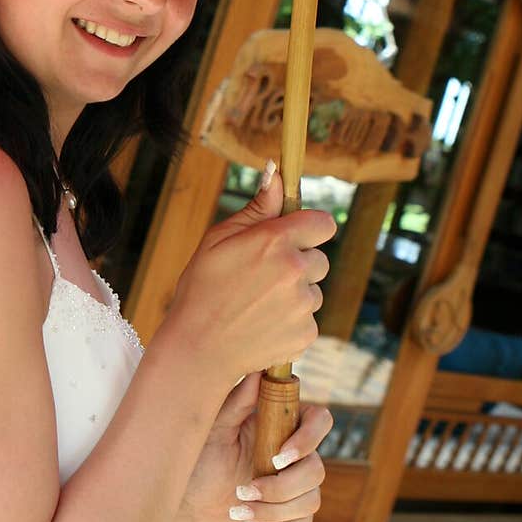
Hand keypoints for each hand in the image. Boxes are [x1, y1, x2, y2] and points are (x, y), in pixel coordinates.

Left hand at [165, 373, 332, 521]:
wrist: (188, 503)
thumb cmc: (199, 458)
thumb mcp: (215, 428)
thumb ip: (239, 402)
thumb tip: (259, 371)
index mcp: (281, 425)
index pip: (319, 420)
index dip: (308, 439)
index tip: (277, 457)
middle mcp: (294, 453)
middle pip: (317, 469)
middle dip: (281, 487)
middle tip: (244, 490)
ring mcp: (295, 484)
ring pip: (310, 500)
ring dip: (272, 510)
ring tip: (238, 509)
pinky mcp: (291, 512)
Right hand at [168, 169, 335, 384]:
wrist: (198, 348)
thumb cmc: (202, 287)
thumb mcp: (220, 239)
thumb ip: (257, 207)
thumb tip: (276, 173)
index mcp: (276, 241)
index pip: (323, 223)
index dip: (310, 229)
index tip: (296, 237)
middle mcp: (295, 271)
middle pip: (319, 259)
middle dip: (299, 264)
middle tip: (264, 276)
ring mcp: (303, 305)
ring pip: (314, 292)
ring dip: (295, 295)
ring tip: (259, 304)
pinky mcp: (306, 334)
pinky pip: (309, 320)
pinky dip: (292, 322)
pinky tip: (263, 324)